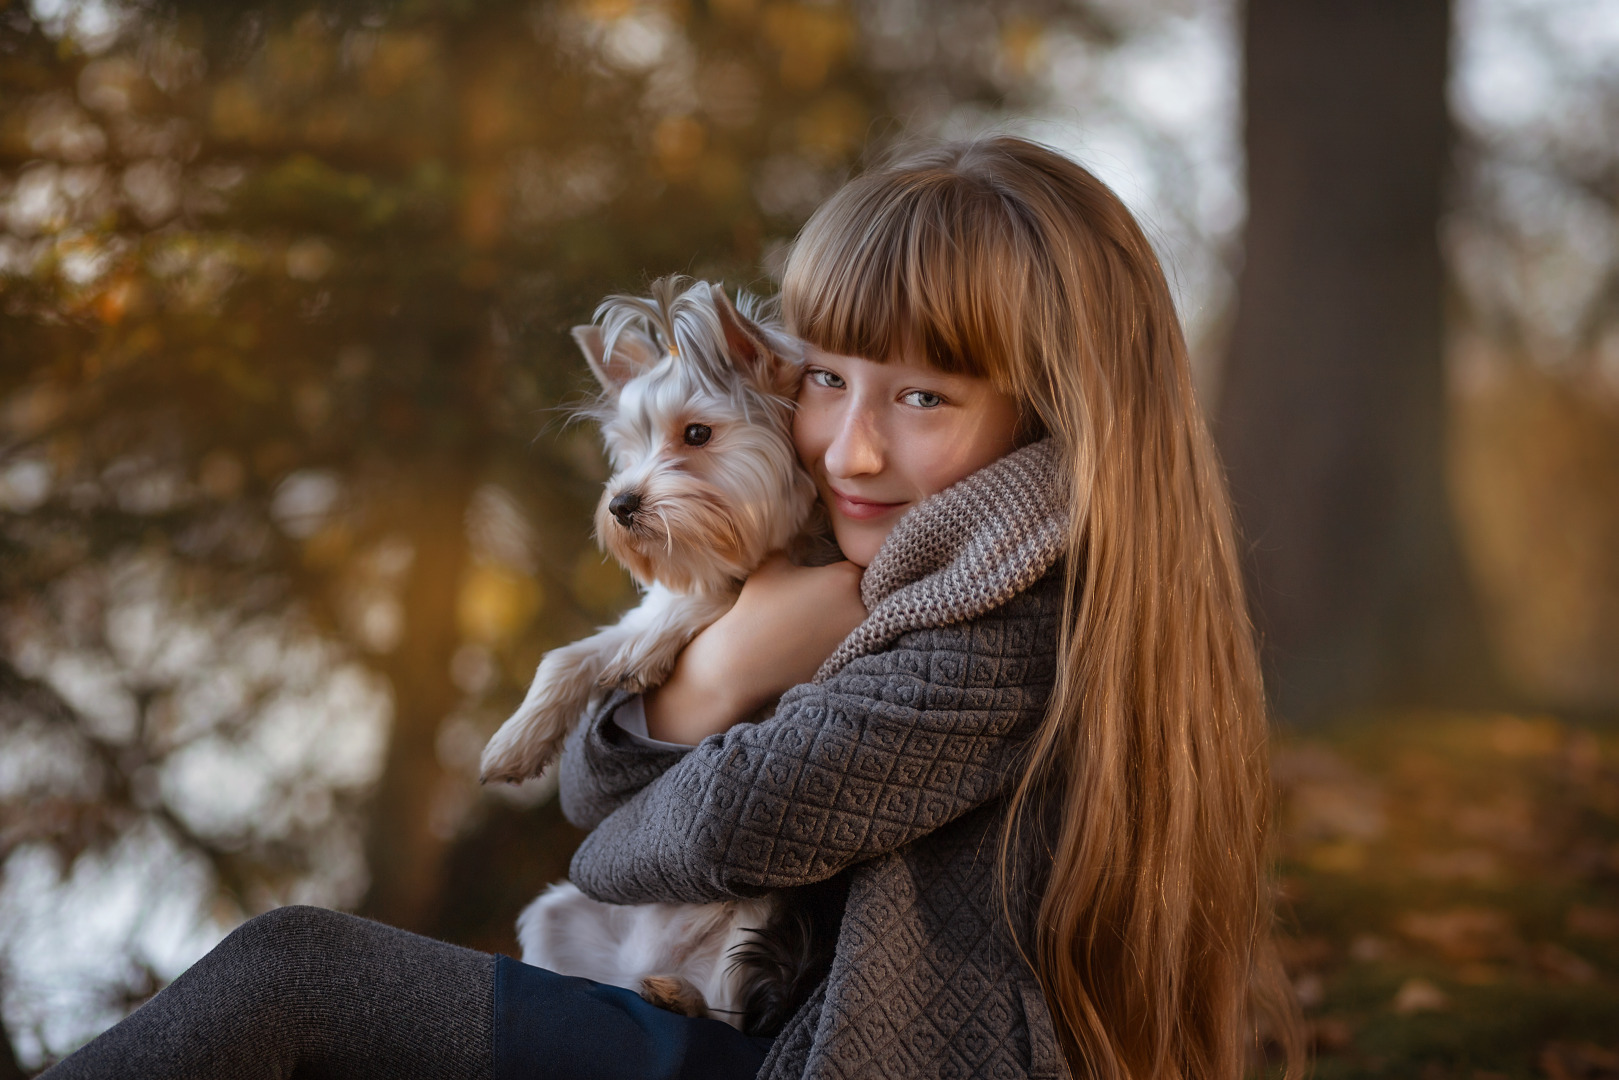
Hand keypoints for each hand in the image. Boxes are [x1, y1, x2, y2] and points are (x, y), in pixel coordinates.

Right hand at [643, 555, 866, 743]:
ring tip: (832, 619)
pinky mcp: (853, 661)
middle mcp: (861, 606)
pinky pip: (863, 643)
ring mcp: (859, 637)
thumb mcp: (774, 562)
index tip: (842, 574)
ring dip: (860, 617)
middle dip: (863, 593)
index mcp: (845, 577)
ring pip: (872, 619)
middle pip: (875, 593)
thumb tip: (805, 530)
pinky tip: (827, 638)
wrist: (744, 662)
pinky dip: (851, 639)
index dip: (856, 568)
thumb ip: (798, 543)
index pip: (868, 564)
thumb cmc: (757, 608)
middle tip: (837, 598)